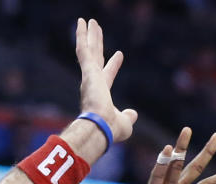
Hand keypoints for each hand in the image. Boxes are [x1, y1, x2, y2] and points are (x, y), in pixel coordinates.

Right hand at [76, 18, 137, 142]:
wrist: (99, 129)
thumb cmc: (111, 130)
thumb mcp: (125, 123)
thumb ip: (128, 116)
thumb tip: (133, 114)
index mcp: (101, 94)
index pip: (108, 74)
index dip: (114, 65)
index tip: (120, 54)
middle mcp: (93, 83)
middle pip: (96, 58)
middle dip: (97, 44)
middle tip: (97, 29)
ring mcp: (89, 76)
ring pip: (88, 50)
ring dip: (88, 35)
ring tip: (88, 21)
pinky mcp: (88, 71)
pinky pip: (83, 49)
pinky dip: (82, 35)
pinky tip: (82, 22)